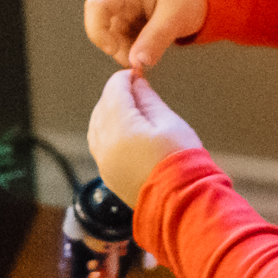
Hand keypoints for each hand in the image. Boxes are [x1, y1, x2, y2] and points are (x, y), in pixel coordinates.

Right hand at [84, 0, 207, 71]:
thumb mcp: (176, 16)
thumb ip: (155, 39)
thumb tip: (136, 63)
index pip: (97, 5)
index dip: (97, 30)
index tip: (113, 50)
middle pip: (103, 25)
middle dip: (115, 47)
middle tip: (136, 63)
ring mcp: (130, 9)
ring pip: (115, 35)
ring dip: (126, 51)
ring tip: (147, 59)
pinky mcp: (138, 20)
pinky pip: (127, 38)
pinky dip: (135, 49)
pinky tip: (150, 54)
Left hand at [87, 70, 201, 209]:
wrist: (181, 203)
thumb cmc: (181, 162)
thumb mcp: (169, 122)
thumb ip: (148, 99)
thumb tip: (137, 83)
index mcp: (120, 128)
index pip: (114, 90)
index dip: (125, 78)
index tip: (137, 74)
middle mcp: (105, 144)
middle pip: (102, 107)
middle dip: (116, 94)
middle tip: (137, 89)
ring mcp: (103, 161)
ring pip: (96, 125)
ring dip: (108, 112)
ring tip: (131, 109)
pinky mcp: (107, 175)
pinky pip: (98, 144)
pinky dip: (106, 131)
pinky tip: (123, 130)